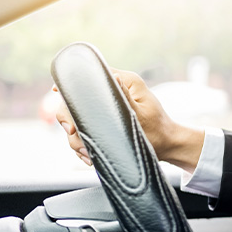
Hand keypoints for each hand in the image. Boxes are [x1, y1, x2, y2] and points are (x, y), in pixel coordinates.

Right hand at [54, 68, 204, 171]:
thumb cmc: (157, 132)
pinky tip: (88, 156)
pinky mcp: (105, 120)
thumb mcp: (139, 115)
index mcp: (125, 81)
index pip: (89, 75)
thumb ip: (122, 97)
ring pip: (77, 119)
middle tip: (74, 134)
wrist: (167, 146)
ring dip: (76, 138)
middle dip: (71, 121)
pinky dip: (83, 143)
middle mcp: (114, 90)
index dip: (71, 90)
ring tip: (86, 153)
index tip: (64, 105)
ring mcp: (108, 107)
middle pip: (76, 100)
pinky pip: (84, 130)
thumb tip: (110, 76)